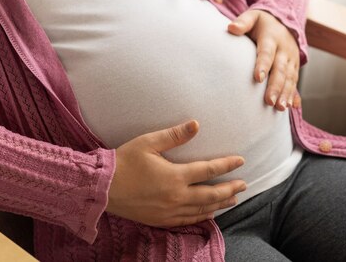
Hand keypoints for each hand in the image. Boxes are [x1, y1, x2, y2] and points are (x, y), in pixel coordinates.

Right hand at [105, 120, 246, 226]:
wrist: (102, 188)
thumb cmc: (124, 161)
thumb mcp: (148, 143)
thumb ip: (174, 135)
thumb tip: (196, 124)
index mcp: (175, 176)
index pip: (209, 170)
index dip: (227, 165)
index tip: (241, 161)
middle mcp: (176, 197)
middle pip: (211, 194)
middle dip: (230, 189)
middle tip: (244, 185)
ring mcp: (169, 211)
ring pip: (202, 209)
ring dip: (220, 204)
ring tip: (232, 199)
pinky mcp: (160, 220)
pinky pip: (187, 221)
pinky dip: (201, 216)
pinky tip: (208, 214)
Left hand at [227, 9, 301, 110]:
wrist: (285, 23)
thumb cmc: (262, 23)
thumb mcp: (253, 17)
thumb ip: (243, 22)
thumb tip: (231, 28)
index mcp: (272, 38)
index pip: (267, 52)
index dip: (263, 65)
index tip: (257, 78)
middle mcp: (284, 50)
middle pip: (280, 70)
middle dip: (276, 86)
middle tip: (269, 101)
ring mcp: (291, 60)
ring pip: (290, 78)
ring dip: (286, 93)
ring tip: (280, 108)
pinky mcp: (295, 67)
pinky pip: (294, 82)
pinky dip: (293, 94)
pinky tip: (291, 106)